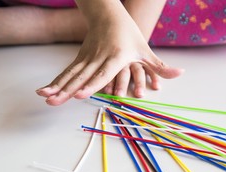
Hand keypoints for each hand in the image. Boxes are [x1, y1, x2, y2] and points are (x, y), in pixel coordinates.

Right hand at [36, 8, 181, 105]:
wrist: (109, 14)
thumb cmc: (130, 34)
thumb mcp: (146, 50)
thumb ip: (160, 66)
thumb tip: (181, 73)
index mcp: (116, 56)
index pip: (103, 73)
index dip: (92, 85)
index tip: (80, 94)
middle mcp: (99, 57)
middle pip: (82, 76)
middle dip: (66, 90)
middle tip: (52, 102)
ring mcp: (87, 57)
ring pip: (71, 74)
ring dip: (57, 86)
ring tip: (44, 98)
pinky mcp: (80, 58)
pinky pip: (67, 72)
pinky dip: (56, 81)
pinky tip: (44, 91)